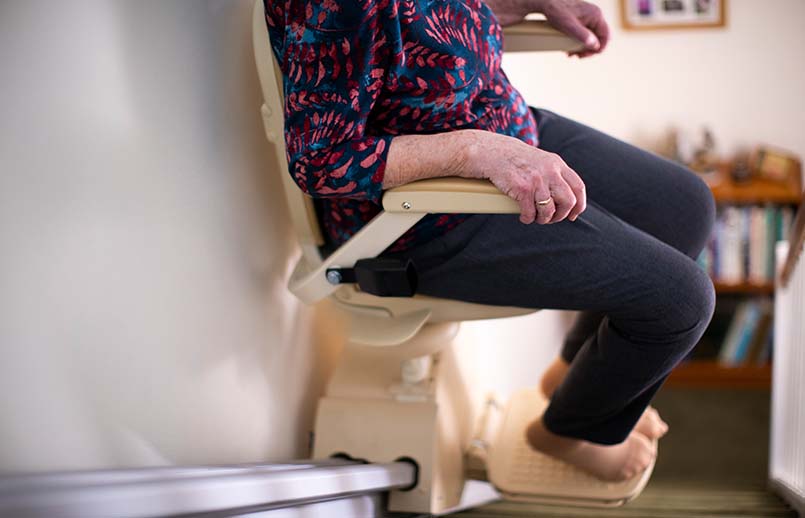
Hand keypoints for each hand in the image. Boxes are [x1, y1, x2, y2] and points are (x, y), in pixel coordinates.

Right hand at [464, 131, 585, 223]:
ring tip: (536, 218)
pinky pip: (530, 212)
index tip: (573, 215)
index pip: (578, 187)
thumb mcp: (541, 161)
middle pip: (568, 201)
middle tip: (551, 218)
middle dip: (561, 215)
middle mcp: (550, 171)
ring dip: (543, 219)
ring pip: (549, 210)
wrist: (493, 152)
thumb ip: (554, 174)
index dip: (579, 205)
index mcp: (557, 164)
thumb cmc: (516, 159)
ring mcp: (536, 180)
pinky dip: (528, 218)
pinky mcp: (522, 189)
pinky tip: (524, 216)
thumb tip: (565, 197)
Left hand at [536, 0, 609, 57]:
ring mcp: (589, 16)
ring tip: (571, 53)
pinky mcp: (582, 18)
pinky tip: (570, 46)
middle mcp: (595, 15)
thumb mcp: (569, 26)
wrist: (547, 3)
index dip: (598, 48)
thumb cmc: (557, 12)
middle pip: (599, 38)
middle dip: (588, 49)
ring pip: (591, 36)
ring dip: (583, 47)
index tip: (586, 55)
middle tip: (576, 56)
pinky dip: (579, 41)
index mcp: (596, 15)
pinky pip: (585, 32)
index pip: (606, 36)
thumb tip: (595, 45)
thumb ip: (583, 35)